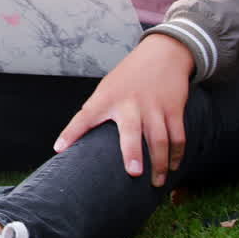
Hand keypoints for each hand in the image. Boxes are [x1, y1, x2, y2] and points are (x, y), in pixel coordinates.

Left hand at [53, 34, 193, 186]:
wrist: (161, 54)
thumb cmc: (128, 77)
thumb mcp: (107, 88)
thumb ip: (96, 111)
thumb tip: (78, 140)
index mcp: (107, 98)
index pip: (84, 116)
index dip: (71, 133)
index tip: (60, 149)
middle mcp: (130, 103)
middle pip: (131, 131)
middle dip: (132, 152)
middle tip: (133, 173)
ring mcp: (154, 107)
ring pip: (160, 139)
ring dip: (160, 163)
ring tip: (156, 182)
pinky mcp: (174, 109)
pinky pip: (178, 136)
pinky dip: (177, 154)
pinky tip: (173, 166)